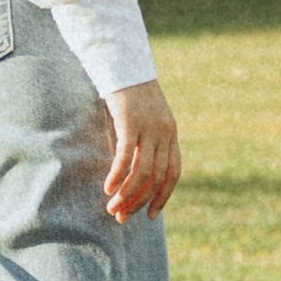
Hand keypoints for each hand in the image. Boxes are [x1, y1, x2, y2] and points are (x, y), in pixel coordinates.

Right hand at [100, 81, 178, 221]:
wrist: (124, 63)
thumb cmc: (131, 92)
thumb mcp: (146, 117)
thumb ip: (147, 139)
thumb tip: (136, 167)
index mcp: (171, 133)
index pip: (173, 174)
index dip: (162, 197)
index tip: (150, 215)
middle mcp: (164, 133)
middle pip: (156, 177)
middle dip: (139, 202)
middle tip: (122, 217)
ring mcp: (149, 127)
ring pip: (142, 171)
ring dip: (127, 194)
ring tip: (112, 208)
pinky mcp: (130, 122)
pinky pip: (126, 156)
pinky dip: (118, 176)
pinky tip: (108, 188)